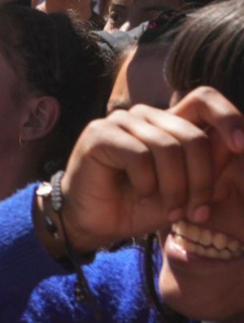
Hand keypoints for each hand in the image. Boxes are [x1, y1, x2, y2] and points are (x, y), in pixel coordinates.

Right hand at [54, 88, 243, 255]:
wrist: (93, 223)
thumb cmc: (138, 206)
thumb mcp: (185, 191)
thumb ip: (208, 167)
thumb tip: (233, 147)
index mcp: (168, 123)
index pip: (205, 99)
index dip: (228, 117)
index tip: (241, 147)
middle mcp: (145, 116)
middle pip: (193, 136)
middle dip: (202, 180)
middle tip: (195, 212)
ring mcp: (120, 122)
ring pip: (169, 147)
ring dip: (176, 188)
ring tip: (170, 210)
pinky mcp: (99, 135)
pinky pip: (140, 155)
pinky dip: (147, 182)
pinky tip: (140, 193)